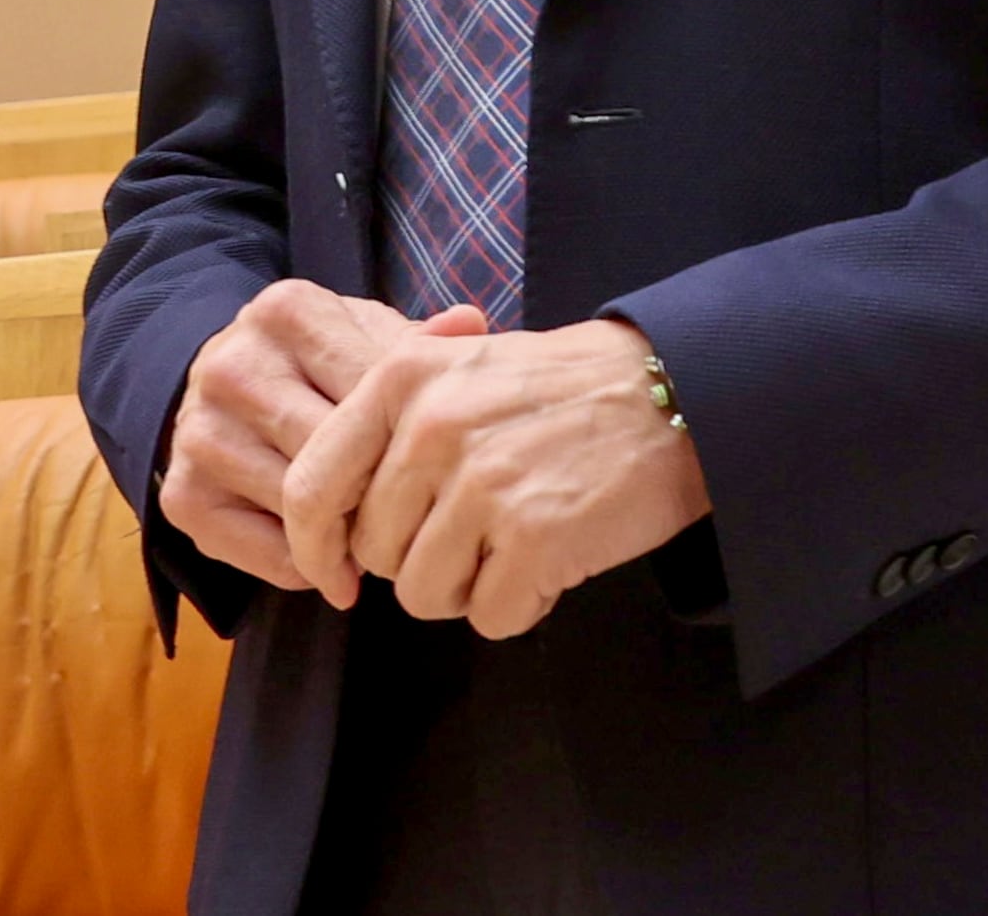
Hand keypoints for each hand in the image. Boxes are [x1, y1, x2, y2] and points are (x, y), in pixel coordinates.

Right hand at [163, 280, 485, 591]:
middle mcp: (232, 366)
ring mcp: (198, 432)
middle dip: (384, 491)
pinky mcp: (181, 495)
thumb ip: (417, 342)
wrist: (227, 387)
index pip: (370, 387)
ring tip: (383, 537)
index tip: (445, 464)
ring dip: (352, 537)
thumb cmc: (319, 365)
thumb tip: (469, 323)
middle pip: (335, 452)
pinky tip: (331, 558)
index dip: (414, 434)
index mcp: (287, 312)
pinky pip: (269, 554)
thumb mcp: (365, 337)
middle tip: (424, 516)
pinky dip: (310, 567)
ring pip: (303, 508)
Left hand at [280, 318, 710, 637]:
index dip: (315, 548)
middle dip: (419, 559)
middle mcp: (432, 429)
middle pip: (373, 553)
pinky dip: (522, 603)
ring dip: (469, 586)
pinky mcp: (535, 540)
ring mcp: (483, 486)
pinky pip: (489, 617)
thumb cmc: (563, 391)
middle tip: (478, 529)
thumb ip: (389, 429)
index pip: (311, 488)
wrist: (676, 393)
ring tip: (517, 538)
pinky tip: (554, 555)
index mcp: (402, 380)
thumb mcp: (460, 370)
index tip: (337, 575)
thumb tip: (326, 521)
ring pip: (422, 594)